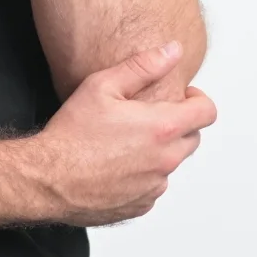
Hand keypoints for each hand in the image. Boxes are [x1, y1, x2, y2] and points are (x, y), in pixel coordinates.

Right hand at [16, 42, 217, 227]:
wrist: (49, 179)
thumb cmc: (73, 133)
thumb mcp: (102, 85)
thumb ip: (143, 66)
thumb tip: (172, 51)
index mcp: (161, 128)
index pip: (207, 113)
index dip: (198, 99)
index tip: (181, 95)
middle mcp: (165, 161)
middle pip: (193, 138)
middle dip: (177, 122)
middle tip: (145, 114)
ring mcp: (155, 187)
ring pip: (171, 162)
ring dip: (158, 149)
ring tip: (122, 139)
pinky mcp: (142, 204)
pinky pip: (153, 185)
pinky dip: (142, 172)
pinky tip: (114, 162)